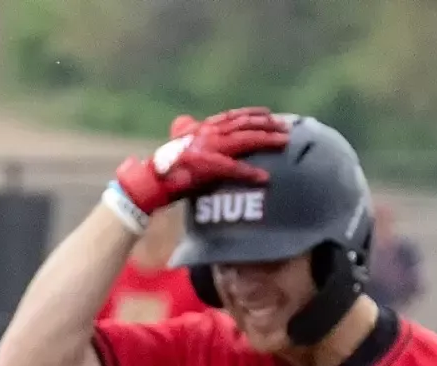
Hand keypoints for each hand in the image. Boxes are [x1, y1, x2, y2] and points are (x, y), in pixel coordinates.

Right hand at [111, 107, 290, 216]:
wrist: (149, 181)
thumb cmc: (163, 166)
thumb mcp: (176, 142)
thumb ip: (186, 131)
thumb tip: (184, 121)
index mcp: (201, 128)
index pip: (232, 116)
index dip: (252, 114)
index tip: (270, 114)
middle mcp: (207, 133)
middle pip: (244, 125)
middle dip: (267, 126)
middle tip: (287, 129)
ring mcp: (208, 148)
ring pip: (244, 141)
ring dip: (266, 141)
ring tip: (284, 144)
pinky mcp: (206, 166)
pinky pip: (233, 169)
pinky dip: (250, 173)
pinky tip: (266, 178)